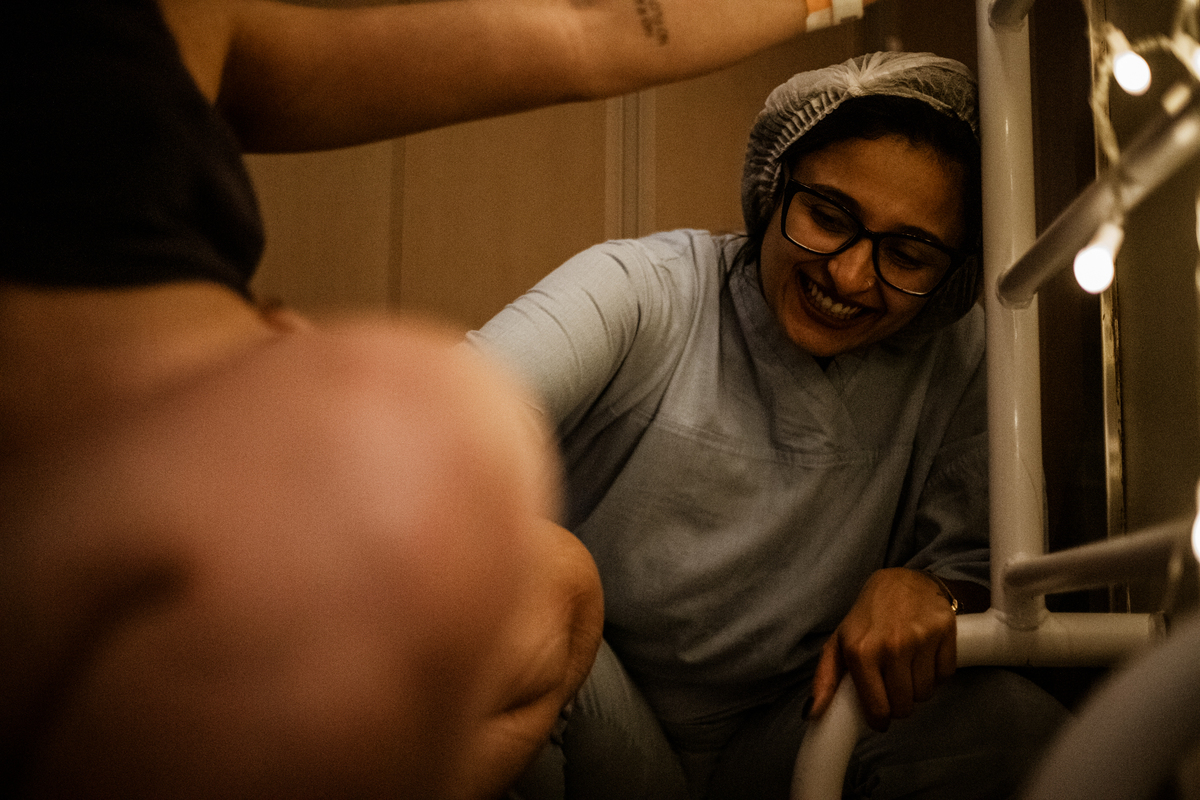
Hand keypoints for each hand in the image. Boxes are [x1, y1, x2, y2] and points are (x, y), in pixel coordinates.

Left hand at [808, 568, 956, 731]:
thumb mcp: (840, 642)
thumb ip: (825, 678)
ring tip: (907, 672)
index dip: (880, 719)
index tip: (880, 717)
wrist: (903, 582)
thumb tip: (813, 713)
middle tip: (893, 691)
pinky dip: (937, 675)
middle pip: (904, 706)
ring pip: (925, 693)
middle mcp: (891, 646)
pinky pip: (945, 675)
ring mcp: (920, 638)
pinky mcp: (945, 632)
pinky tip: (925, 660)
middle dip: (899, 706)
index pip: (879, 708)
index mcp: (861, 651)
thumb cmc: (868, 617)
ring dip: (918, 690)